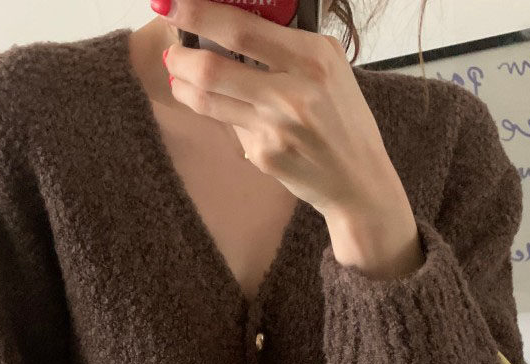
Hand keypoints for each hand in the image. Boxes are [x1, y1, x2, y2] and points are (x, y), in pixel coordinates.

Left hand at [153, 0, 423, 277]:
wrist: (358, 180)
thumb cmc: (342, 119)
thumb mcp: (329, 68)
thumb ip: (286, 46)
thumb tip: (228, 26)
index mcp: (314, 57)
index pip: (241, 28)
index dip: (197, 13)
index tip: (171, 3)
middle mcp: (295, 91)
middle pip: (214, 67)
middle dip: (180, 56)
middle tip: (172, 51)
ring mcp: (278, 127)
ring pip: (210, 99)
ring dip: (185, 86)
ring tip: (179, 78)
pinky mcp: (266, 155)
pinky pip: (230, 127)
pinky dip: (222, 116)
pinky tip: (227, 112)